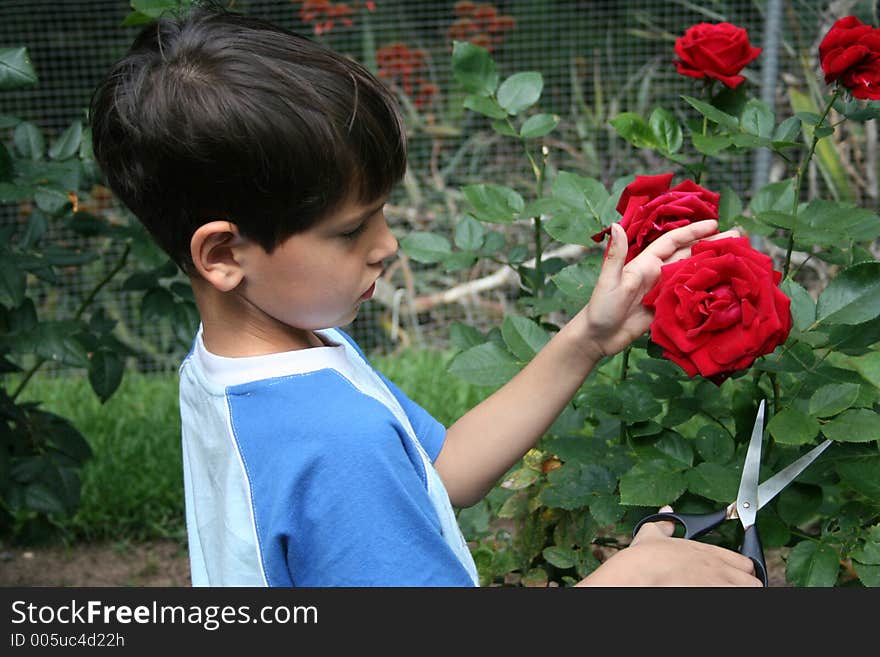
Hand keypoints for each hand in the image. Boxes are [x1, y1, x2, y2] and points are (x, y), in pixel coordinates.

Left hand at [576, 220, 738, 359]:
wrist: (598, 338)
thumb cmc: (600, 308)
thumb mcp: (609, 281)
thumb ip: (616, 255)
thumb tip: (615, 225)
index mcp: (646, 263)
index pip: (674, 242)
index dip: (693, 232)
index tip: (715, 223)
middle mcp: (657, 274)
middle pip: (688, 256)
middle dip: (711, 246)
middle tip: (739, 240)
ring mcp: (663, 292)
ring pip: (692, 275)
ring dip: (712, 267)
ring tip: (738, 262)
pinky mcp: (667, 309)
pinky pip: (689, 297)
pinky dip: (706, 292)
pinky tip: (724, 291)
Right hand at [576, 506, 761, 586]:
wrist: (639, 575)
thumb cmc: (646, 558)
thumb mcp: (653, 534)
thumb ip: (664, 523)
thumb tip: (666, 512)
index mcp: (708, 552)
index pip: (745, 563)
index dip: (740, 570)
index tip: (731, 574)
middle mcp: (718, 570)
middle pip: (752, 582)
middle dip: (744, 585)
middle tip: (730, 586)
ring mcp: (718, 586)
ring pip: (748, 592)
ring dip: (737, 591)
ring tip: (723, 590)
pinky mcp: (712, 596)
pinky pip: (735, 600)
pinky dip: (726, 598)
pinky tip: (712, 595)